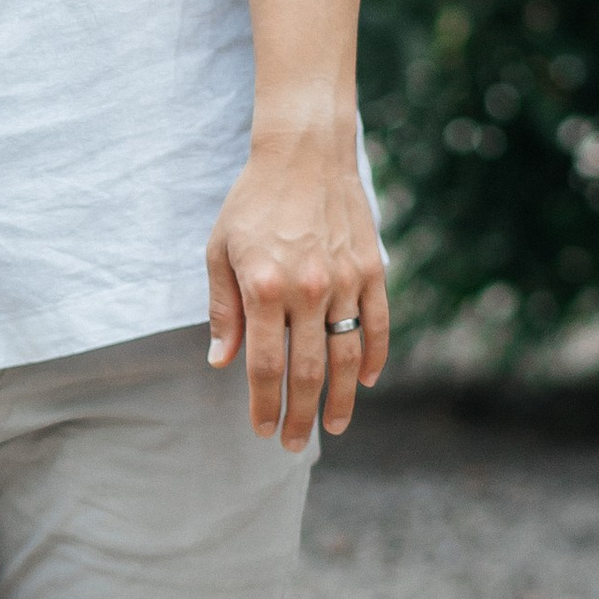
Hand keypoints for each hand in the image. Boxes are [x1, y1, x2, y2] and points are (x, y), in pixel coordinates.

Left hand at [205, 122, 388, 452]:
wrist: (304, 153)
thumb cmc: (252, 202)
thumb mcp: (219, 250)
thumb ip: (223, 308)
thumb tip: (220, 361)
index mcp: (265, 286)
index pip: (264, 364)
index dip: (263, 403)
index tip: (262, 429)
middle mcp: (307, 289)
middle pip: (308, 370)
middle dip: (300, 414)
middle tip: (294, 445)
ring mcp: (344, 280)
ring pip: (347, 356)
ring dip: (341, 399)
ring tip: (332, 427)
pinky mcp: (371, 269)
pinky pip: (378, 323)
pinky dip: (374, 356)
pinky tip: (364, 381)